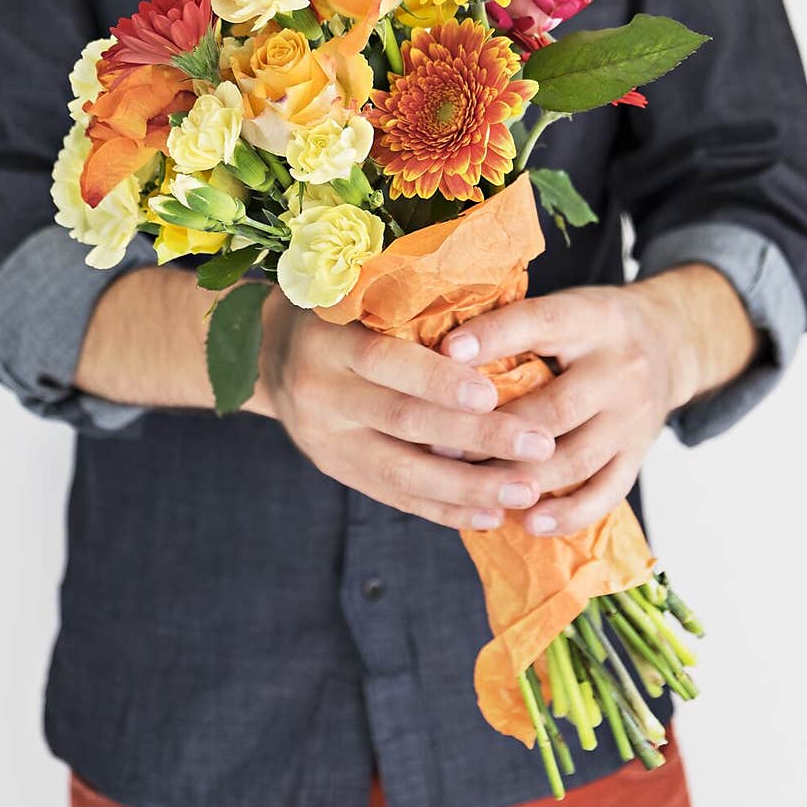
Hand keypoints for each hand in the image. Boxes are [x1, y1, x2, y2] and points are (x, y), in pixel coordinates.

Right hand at [258, 288, 554, 530]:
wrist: (268, 354)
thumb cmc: (337, 310)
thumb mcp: (355, 292)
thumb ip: (407, 306)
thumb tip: (496, 316)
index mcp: (328, 339)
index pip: (386, 360)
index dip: (437, 379)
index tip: (492, 391)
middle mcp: (320, 391)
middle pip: (403, 421)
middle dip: (477, 436)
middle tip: (539, 446)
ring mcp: (325, 438)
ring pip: (402, 471)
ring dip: (470, 485)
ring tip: (527, 489)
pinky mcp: (334, 468)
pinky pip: (394, 496)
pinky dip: (444, 509)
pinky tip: (490, 514)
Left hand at [439, 267, 758, 538]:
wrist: (669, 341)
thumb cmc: (588, 327)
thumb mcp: (561, 307)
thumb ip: (512, 324)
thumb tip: (436, 345)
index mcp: (591, 318)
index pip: (539, 325)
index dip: (492, 338)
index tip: (447, 353)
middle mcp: (620, 368)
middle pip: (555, 407)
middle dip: (495, 432)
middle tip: (441, 446)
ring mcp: (634, 417)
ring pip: (575, 458)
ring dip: (520, 478)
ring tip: (472, 486)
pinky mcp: (639, 454)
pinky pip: (605, 493)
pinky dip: (566, 513)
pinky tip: (528, 522)